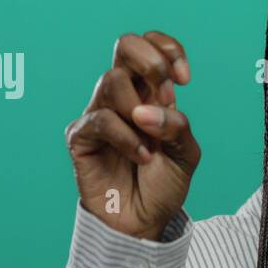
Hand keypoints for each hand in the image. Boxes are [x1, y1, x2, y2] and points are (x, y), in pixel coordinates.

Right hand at [64, 31, 200, 239]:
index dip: (168, 49)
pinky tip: (140, 157)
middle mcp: (123, 96)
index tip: (184, 79)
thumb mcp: (186, 154)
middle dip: (151, 61)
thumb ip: (176, 126)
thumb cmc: (163, 185)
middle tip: (167, 93)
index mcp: (149, 92)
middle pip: (125, 45)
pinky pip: (101, 119)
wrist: (143, 222)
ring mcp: (100, 113)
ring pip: (112, 80)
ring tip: (152, 144)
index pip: (150, 45)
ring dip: (139, 110)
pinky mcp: (81, 136)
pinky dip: (127, 137)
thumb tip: (146, 110)